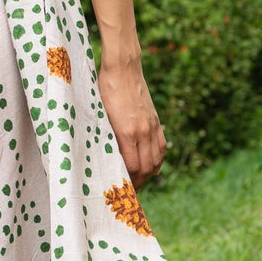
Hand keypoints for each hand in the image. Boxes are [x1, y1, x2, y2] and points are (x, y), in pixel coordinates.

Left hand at [98, 56, 166, 188]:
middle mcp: (143, 131)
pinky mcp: (155, 120)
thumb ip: (105, 136)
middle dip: (139, 183)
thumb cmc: (105, 90)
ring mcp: (152, 126)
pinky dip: (158, 160)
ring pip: (156, 159)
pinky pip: (161, 146)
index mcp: (127, 132)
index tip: (121, 190)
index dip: (129, 182)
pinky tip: (153, 167)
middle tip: (129, 192)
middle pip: (146, 167)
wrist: (123, 68)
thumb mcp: (100, 115)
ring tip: (139, 182)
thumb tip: (103, 157)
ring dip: (149, 174)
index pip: (132, 167)